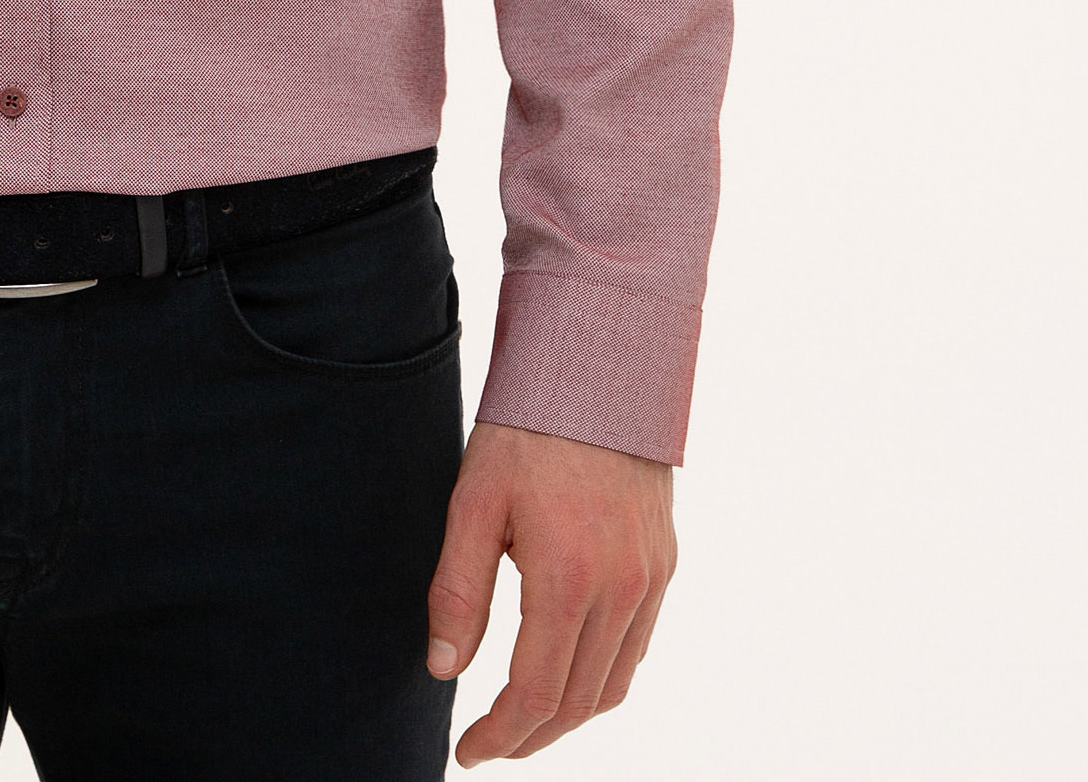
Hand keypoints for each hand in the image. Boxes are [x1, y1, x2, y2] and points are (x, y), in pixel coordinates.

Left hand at [425, 420, 675, 762]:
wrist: (599, 366)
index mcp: (568, 576)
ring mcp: (652, 578)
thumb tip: (443, 671)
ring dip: (569, 715)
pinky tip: (568, 671)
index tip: (467, 752)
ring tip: (524, 720)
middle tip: (490, 744)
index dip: (499, 735)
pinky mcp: (665, 564)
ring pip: (614, 683)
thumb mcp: (473, 500)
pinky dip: (602, 677)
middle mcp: (622, 588)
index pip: (535, 692)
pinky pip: (638, 647)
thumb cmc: (527, 428)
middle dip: (531, 735)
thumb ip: (458, 591)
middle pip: (578, 701)